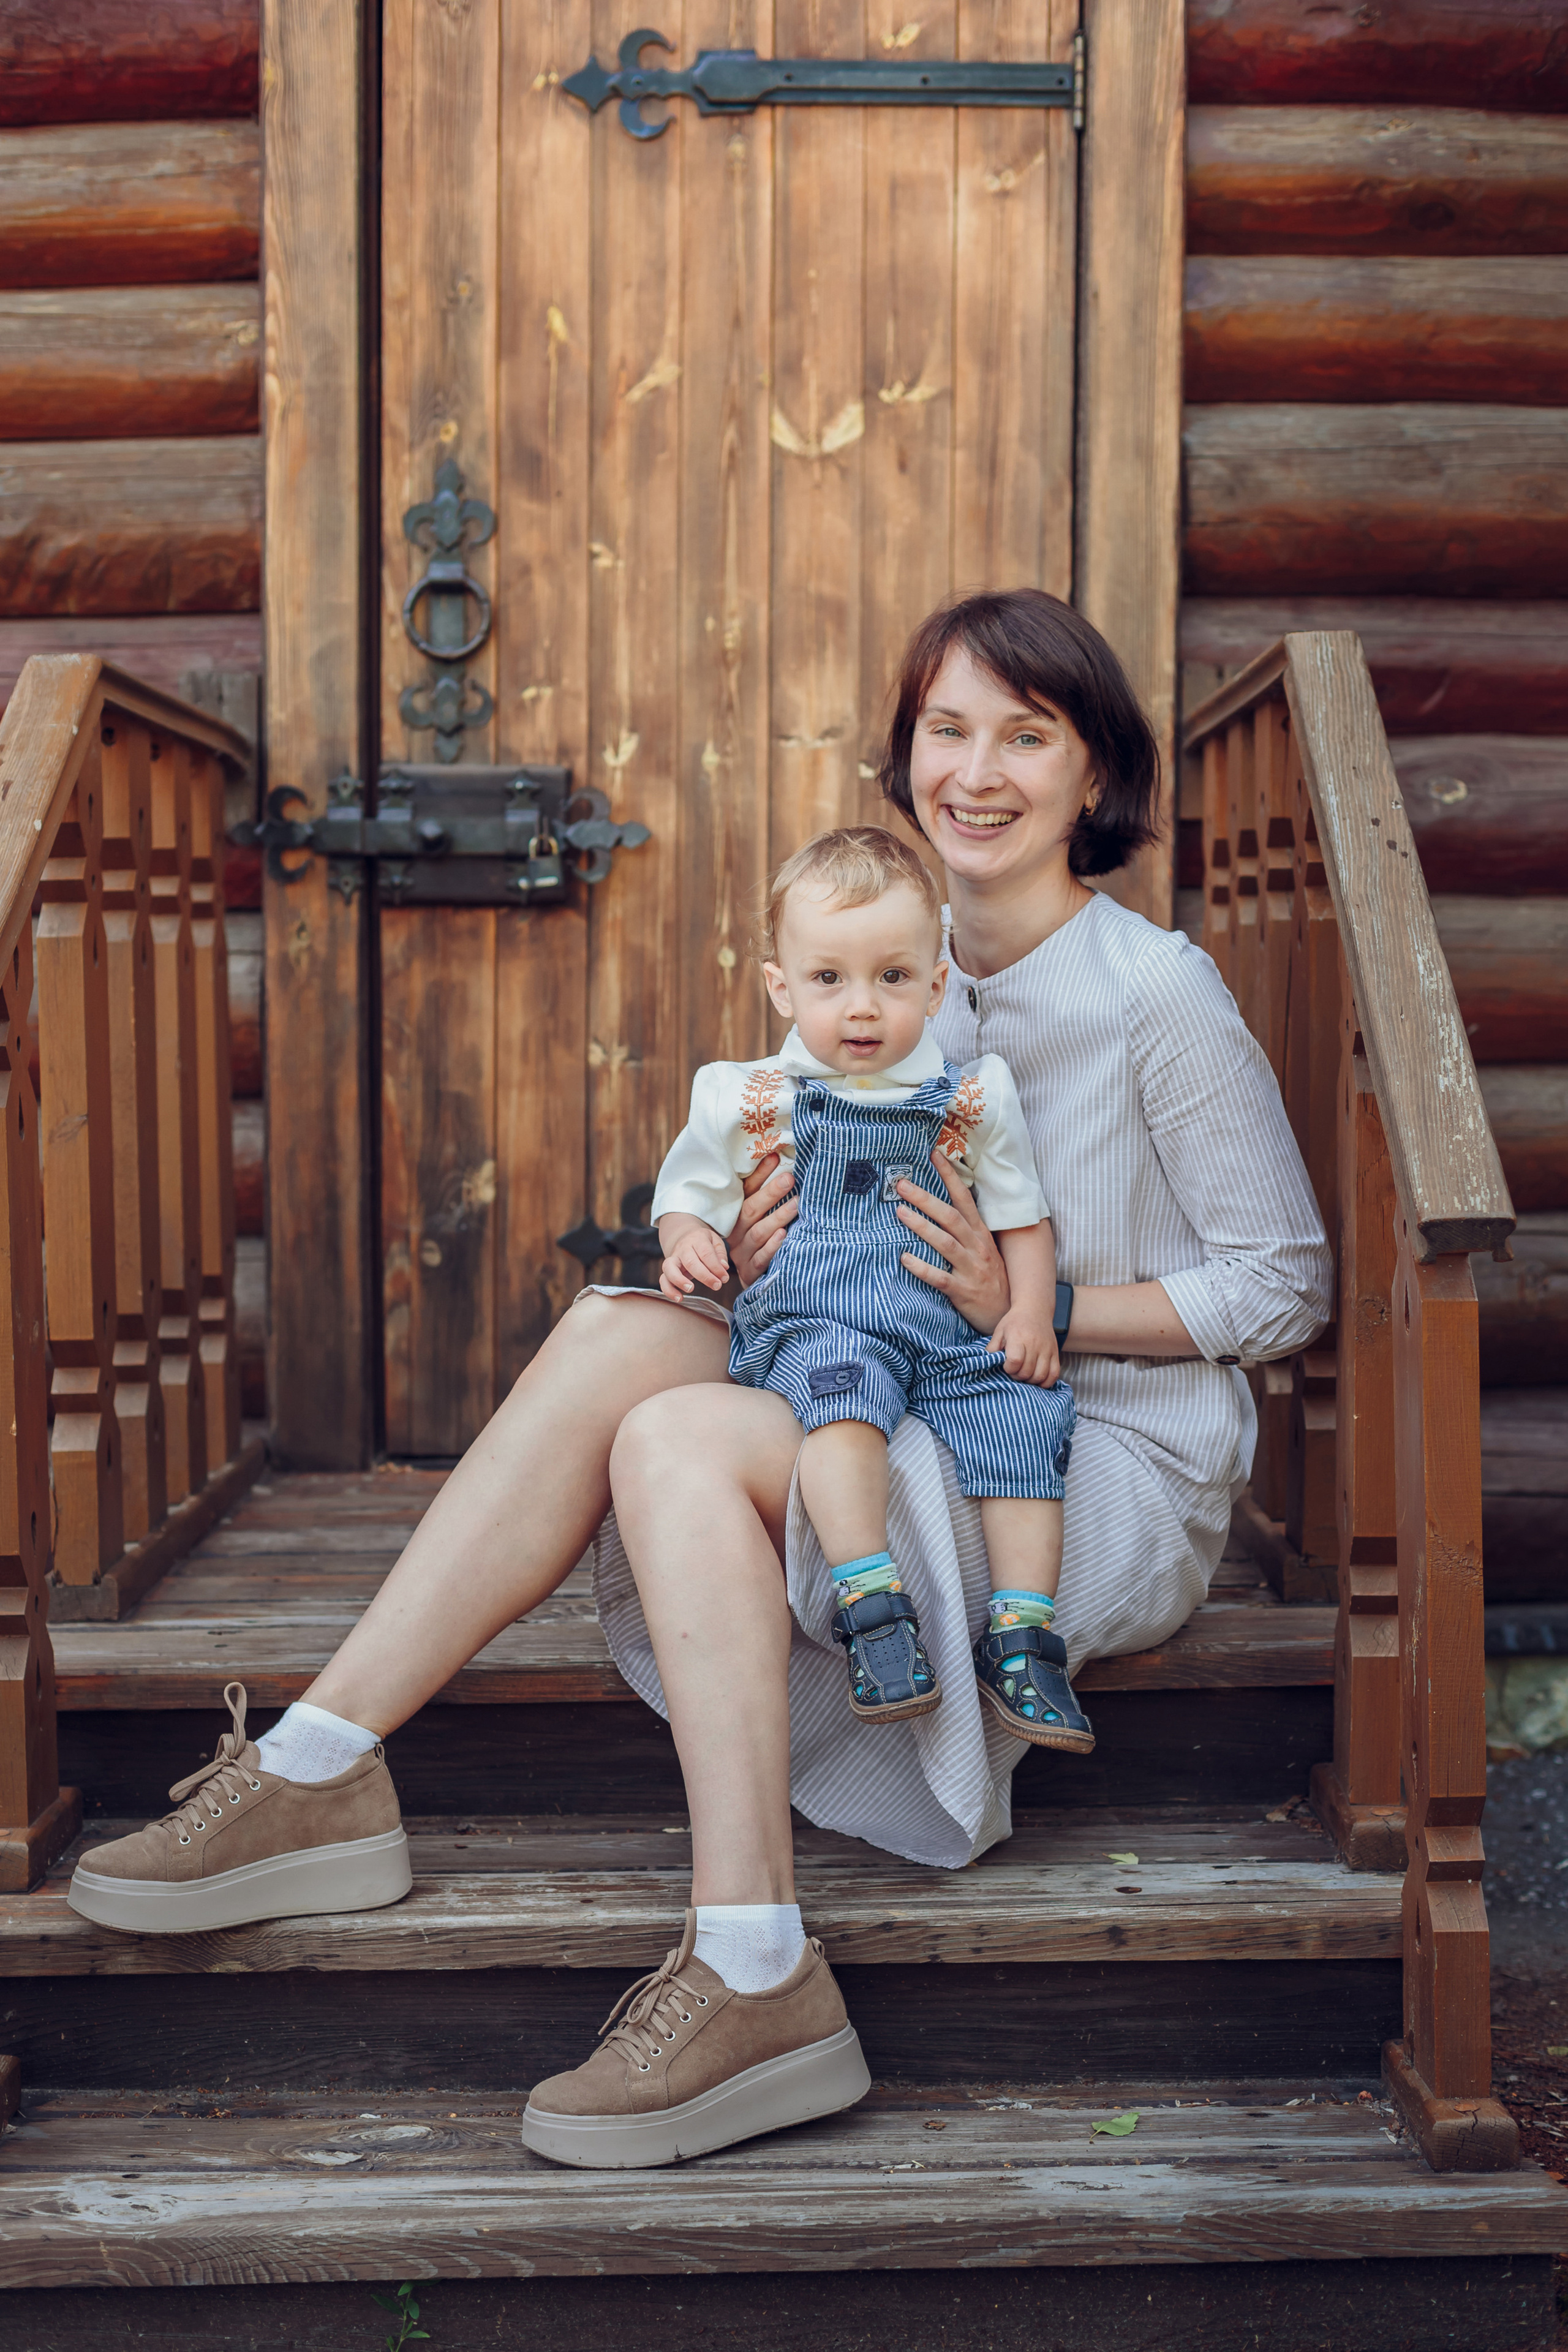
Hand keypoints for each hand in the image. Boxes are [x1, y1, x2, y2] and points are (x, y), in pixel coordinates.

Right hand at [658, 1221, 730, 1300]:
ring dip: (679, 1280)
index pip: (706, 1253)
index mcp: (697, 1240)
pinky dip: (668, 1290)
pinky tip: (679, 1298)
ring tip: (691, 1289)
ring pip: (669, 1268)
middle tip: (717, 1286)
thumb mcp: (715, 1241)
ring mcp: (673, 1258)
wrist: (684, 1237)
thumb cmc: (702, 1242)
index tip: (724, 1278)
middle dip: (704, 1276)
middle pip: (690, 1262)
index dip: (716, 1267)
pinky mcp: (667, 1270)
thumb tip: (723, 1268)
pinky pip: (663, 1279)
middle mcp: (683, 1248)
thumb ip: (720, 1254)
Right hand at [728, 1153, 798, 1287]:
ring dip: (777, 1217)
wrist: (750, 1280)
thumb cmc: (758, 1244)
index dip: (759, 1175)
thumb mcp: (758, 1220)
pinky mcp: (750, 1271)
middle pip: (751, 1210)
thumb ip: (767, 1198)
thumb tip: (783, 1165)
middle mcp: (736, 1233)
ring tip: (796, 1204)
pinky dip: (772, 1246)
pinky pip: (761, 1258)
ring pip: (758, 1233)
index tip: (774, 1156)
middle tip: (789, 1179)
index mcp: (736, 1217)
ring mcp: (742, 1253)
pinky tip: (784, 1235)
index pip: (746, 1192)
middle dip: (770, 1193)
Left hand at [895, 1153, 1009, 1334]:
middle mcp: (977, 1248)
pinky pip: (940, 1278)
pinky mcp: (963, 1291)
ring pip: (945, 1242)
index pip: (965, 1199)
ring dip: (921, 1226)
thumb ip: (967, 1230)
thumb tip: (943, 1205)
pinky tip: (904, 1258)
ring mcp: (971, 1269)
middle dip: (926, 1198)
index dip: (950, 1176)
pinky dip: (922, 1267)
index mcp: (981, 1235)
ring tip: (899, 1212)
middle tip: (901, 1184)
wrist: (1009, 1314)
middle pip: (950, 1217)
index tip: (934, 1155)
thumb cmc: (991, 1279)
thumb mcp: (985, 1250)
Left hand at [986, 1309, 1059, 1385]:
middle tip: (1014, 1370)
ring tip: (1024, 1374)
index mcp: (1018, 1338)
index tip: (1006, 1365)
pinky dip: (1046, 1381)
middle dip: (1017, 1376)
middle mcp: (1034, 1344)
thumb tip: (988, 1363)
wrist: (1035, 1309)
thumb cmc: (1014, 1321)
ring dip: (1030, 1380)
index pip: (1015, 1361)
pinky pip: (1054, 1374)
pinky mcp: (1055, 1353)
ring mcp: (1047, 1349)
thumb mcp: (1000, 1331)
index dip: (1008, 1368)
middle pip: (1027, 1372)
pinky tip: (1038, 1378)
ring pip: (1040, 1375)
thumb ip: (993, 1348)